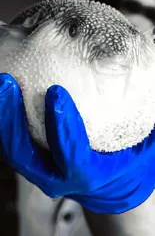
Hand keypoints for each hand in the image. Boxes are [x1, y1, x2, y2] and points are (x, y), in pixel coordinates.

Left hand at [0, 73, 154, 213]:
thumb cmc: (127, 159)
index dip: (63, 126)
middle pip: (26, 156)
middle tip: (8, 84)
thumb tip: (144, 80)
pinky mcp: (33, 162)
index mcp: (89, 175)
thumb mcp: (140, 145)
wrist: (112, 184)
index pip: (71, 155)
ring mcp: (41, 171)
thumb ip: (137, 119)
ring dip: (3, 118)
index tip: (56, 92)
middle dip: (13, 120)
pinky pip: (13, 144)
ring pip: (13, 150)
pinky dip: (5, 121)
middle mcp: (59, 178)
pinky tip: (5, 96)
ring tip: (2, 84)